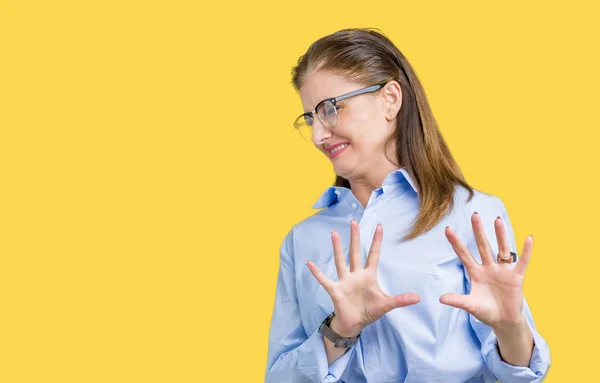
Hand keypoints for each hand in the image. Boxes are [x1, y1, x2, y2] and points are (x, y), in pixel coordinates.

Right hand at [306, 220, 420, 336]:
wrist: (354, 324)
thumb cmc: (369, 311)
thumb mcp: (386, 305)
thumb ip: (400, 300)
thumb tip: (418, 297)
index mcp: (369, 276)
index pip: (374, 255)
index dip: (377, 241)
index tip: (379, 226)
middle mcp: (356, 275)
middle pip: (356, 252)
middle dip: (355, 237)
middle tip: (354, 221)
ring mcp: (344, 281)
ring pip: (341, 261)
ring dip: (337, 248)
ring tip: (335, 233)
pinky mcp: (335, 290)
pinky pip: (324, 280)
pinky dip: (317, 273)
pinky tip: (309, 263)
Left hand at [441, 212, 532, 329]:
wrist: (504, 322)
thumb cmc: (486, 311)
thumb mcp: (471, 305)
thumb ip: (458, 301)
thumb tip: (441, 298)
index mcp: (475, 273)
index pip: (464, 254)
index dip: (456, 243)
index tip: (447, 229)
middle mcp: (488, 268)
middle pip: (482, 246)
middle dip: (478, 231)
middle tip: (474, 215)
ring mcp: (503, 271)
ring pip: (501, 249)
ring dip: (500, 235)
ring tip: (497, 220)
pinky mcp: (516, 277)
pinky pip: (522, 262)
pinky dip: (526, 251)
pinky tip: (529, 238)